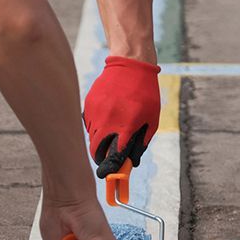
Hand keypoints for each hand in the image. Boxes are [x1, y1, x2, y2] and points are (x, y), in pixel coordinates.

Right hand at [83, 56, 161, 177]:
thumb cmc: (145, 93)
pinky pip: (89, 124)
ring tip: (111, 131)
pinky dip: (96, 127)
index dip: (110, 169)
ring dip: (99, 142)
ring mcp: (96, 113)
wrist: (130, 64)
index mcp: (126, 127)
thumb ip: (141, 142)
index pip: (113, 156)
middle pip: (96, 151)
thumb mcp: (151, 119)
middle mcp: (108, 121)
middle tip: (106, 159)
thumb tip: (132, 161)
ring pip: (91, 138)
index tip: (109, 175)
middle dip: (100, 159)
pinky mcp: (89, 105)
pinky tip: (107, 116)